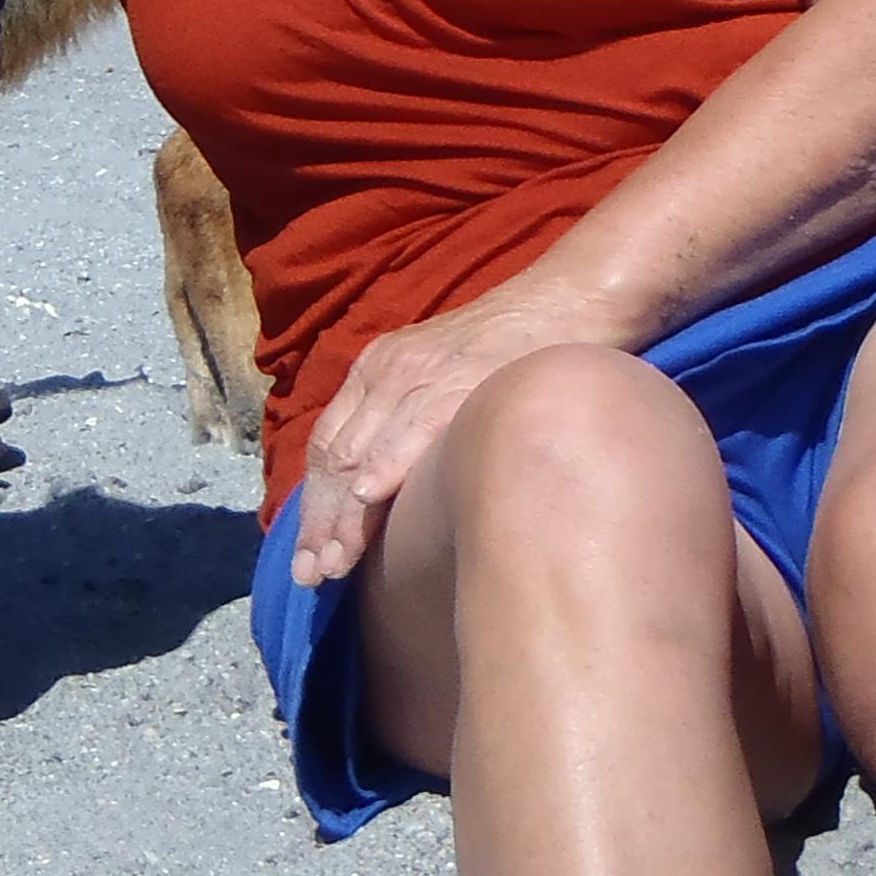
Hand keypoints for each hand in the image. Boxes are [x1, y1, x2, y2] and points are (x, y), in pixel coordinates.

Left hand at [288, 277, 620, 589]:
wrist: (568, 299)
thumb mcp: (441, 377)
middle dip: (319, 523)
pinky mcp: (458, 380)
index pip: (328, 447)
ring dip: (343, 514)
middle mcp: (387, 371)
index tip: (307, 558)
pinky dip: (387, 463)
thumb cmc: (514, 348)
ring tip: (332, 565)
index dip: (313, 507)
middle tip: (310, 577)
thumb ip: (409, 420)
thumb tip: (388, 493)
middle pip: (335, 457)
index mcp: (377, 370)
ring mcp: (420, 374)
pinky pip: (413, 428)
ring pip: (362, 451)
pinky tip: (368, 498)